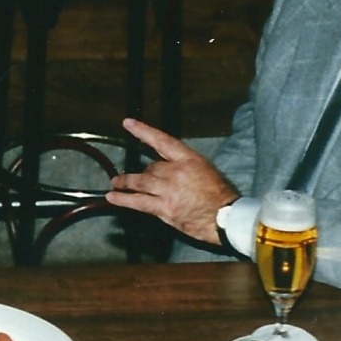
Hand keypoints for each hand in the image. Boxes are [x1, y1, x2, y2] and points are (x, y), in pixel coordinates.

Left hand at [105, 118, 238, 244]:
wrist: (227, 217)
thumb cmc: (221, 195)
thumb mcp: (206, 170)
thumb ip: (186, 167)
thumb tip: (170, 169)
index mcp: (189, 159)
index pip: (162, 141)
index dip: (143, 131)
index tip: (128, 124)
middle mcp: (176, 171)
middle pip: (151, 167)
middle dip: (145, 173)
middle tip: (139, 178)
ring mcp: (168, 190)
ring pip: (140, 182)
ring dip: (126, 182)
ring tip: (116, 182)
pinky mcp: (164, 208)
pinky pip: (139, 202)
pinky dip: (124, 199)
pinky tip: (112, 197)